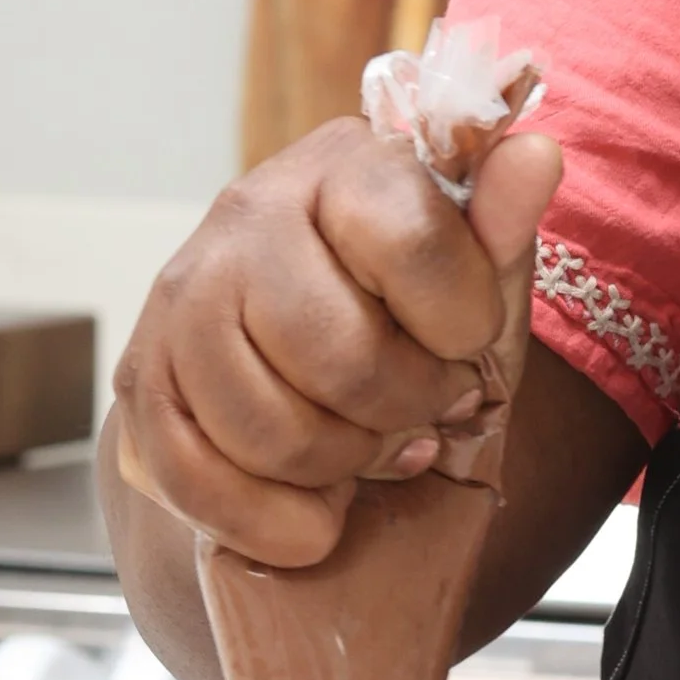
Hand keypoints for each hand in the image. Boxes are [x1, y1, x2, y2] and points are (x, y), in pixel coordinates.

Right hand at [110, 118, 563, 568]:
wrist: (298, 358)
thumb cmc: (407, 308)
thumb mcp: (476, 268)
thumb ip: (504, 223)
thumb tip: (539, 157)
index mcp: (345, 167)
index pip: (413, 245)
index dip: (459, 324)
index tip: (467, 345)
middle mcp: (247, 213)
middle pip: (340, 355)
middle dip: (404, 409)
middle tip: (424, 412)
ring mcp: (181, 296)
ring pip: (271, 431)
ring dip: (341, 468)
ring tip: (368, 448)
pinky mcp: (141, 379)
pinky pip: (200, 483)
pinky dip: (277, 522)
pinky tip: (317, 507)